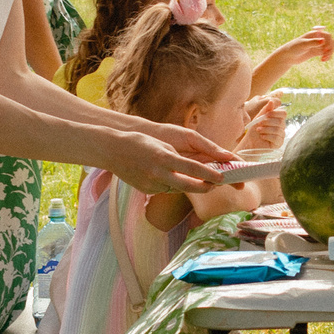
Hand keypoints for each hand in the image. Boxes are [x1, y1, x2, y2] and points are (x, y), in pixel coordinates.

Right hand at [109, 126, 237, 195]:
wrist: (112, 151)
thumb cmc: (138, 142)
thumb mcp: (162, 145)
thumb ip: (177, 157)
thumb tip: (191, 168)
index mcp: (165, 158)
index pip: (193, 169)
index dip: (209, 175)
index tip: (221, 178)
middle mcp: (159, 173)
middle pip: (188, 186)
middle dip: (204, 187)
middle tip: (215, 185)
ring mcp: (152, 184)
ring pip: (177, 188)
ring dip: (188, 185)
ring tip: (198, 181)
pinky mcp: (147, 190)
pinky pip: (165, 189)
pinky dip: (171, 184)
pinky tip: (170, 177)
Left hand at [236, 96, 287, 154]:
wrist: (249, 142)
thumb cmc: (254, 129)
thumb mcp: (259, 117)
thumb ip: (266, 110)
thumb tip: (272, 101)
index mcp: (278, 119)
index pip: (283, 113)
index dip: (275, 113)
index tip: (266, 115)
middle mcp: (281, 127)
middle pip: (280, 121)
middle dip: (268, 122)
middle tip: (259, 123)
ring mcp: (281, 135)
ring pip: (278, 130)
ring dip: (266, 129)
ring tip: (258, 130)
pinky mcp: (279, 143)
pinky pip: (276, 138)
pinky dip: (268, 136)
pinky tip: (262, 136)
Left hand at [280, 27, 333, 65]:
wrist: (288, 56)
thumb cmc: (294, 48)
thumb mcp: (303, 45)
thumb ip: (313, 42)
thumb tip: (323, 40)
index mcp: (314, 34)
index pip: (327, 35)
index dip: (329, 42)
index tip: (325, 49)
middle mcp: (317, 39)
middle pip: (330, 41)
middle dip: (330, 48)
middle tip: (326, 55)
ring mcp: (317, 46)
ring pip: (329, 48)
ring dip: (329, 53)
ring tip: (324, 59)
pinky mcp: (316, 52)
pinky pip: (326, 53)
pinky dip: (327, 56)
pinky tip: (323, 60)